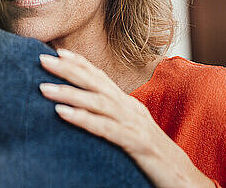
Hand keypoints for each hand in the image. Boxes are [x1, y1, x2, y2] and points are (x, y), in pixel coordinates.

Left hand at [38, 49, 214, 187]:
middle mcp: (130, 109)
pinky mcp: (136, 143)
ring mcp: (134, 125)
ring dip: (69, 93)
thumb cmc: (152, 155)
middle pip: (96, 83)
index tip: (57, 51)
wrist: (184, 179)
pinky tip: (62, 113)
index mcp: (128, 104)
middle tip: (41, 60)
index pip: (101, 77)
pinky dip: (82, 119)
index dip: (80, 63)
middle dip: (68, 70)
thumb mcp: (129, 130)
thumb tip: (86, 108)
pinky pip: (104, 129)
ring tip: (43, 88)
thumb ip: (111, 117)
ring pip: (97, 102)